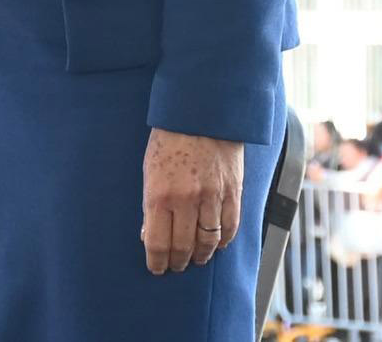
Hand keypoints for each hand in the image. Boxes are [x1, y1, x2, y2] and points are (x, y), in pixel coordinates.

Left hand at [142, 128, 243, 274]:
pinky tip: (217, 245)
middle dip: (178, 262)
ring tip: (196, 259)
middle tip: (176, 266)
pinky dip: (223, 241)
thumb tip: (149, 234)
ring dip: (201, 256)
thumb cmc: (170, 138)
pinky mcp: (232, 192)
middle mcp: (186, 200)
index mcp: (159, 194)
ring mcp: (212, 197)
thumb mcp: (149, 169)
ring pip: (208, 242)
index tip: (157, 268)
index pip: (157, 242)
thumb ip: (150, 203)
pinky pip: (230, 227)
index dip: (157, 261)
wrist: (202, 113)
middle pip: (183, 247)